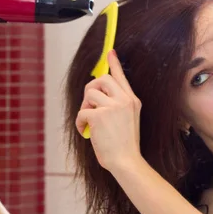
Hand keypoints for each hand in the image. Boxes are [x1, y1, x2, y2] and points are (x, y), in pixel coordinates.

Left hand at [76, 50, 142, 171]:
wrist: (126, 161)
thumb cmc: (124, 145)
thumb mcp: (128, 120)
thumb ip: (117, 105)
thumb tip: (96, 96)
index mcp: (132, 101)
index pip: (121, 77)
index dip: (114, 63)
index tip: (110, 52)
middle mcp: (124, 100)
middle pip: (101, 79)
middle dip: (90, 89)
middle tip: (89, 104)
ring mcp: (113, 106)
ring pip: (89, 93)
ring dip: (84, 107)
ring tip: (89, 121)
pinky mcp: (99, 115)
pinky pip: (82, 111)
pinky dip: (80, 122)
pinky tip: (85, 131)